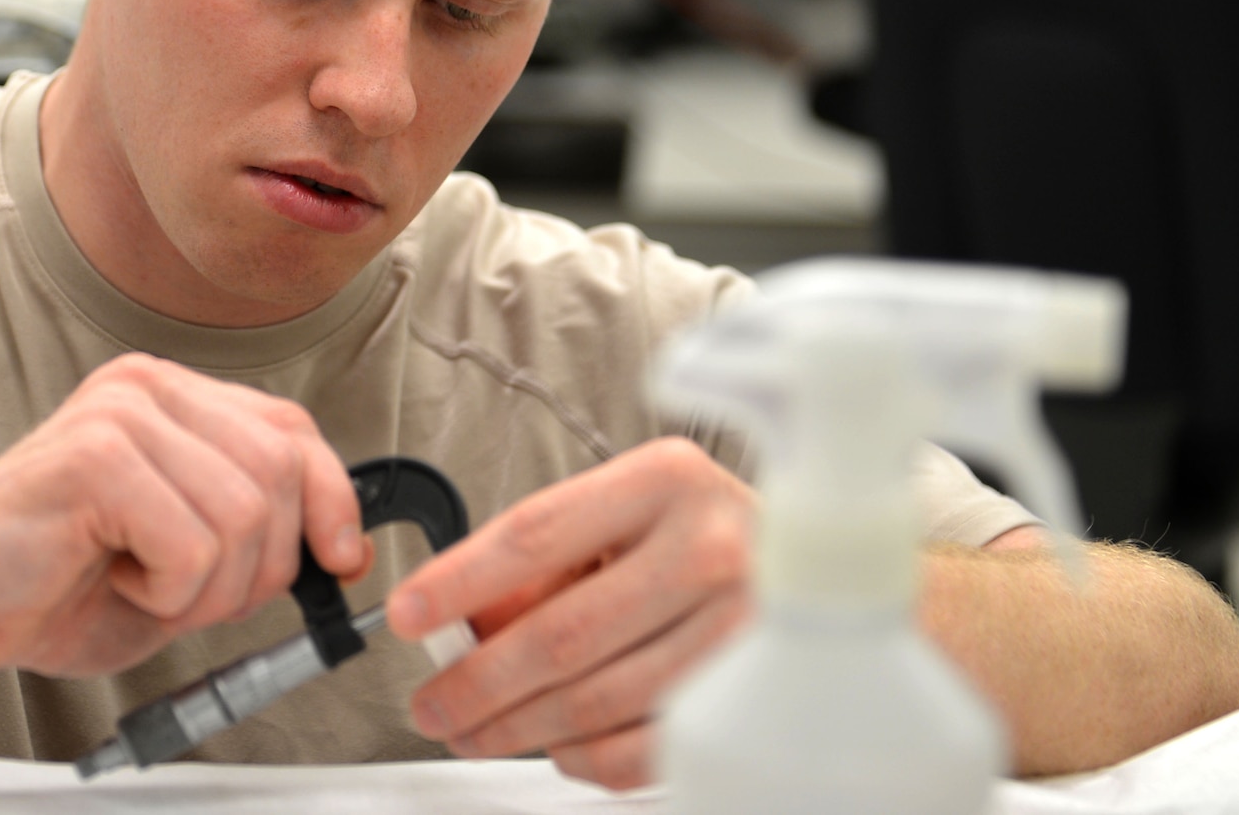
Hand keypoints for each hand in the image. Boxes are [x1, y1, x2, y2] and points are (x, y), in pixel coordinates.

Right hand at [0, 353, 368, 679]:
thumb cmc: (58, 584)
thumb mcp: (188, 558)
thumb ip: (258, 532)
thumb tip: (346, 545)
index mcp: (176, 396)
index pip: (294, 431)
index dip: (331, 501)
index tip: (339, 562)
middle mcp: (150, 387)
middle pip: (279, 477)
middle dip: (256, 567)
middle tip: (187, 594)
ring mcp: (122, 413)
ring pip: (244, 516)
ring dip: (206, 589)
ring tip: (141, 584)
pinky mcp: (97, 456)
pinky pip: (193, 546)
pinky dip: (166, 593)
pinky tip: (112, 578)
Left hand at [386, 438, 753, 789]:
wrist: (830, 571)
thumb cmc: (709, 534)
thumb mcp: (631, 511)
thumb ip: (552, 559)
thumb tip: (466, 626)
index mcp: (666, 481)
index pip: (536, 534)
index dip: (459, 582)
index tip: (407, 614)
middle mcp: (709, 547)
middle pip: (558, 635)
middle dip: (474, 683)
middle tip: (432, 703)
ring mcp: (737, 628)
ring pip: (590, 702)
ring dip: (514, 728)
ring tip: (474, 730)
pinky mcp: (747, 699)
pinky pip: (636, 749)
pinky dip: (578, 757)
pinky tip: (553, 744)